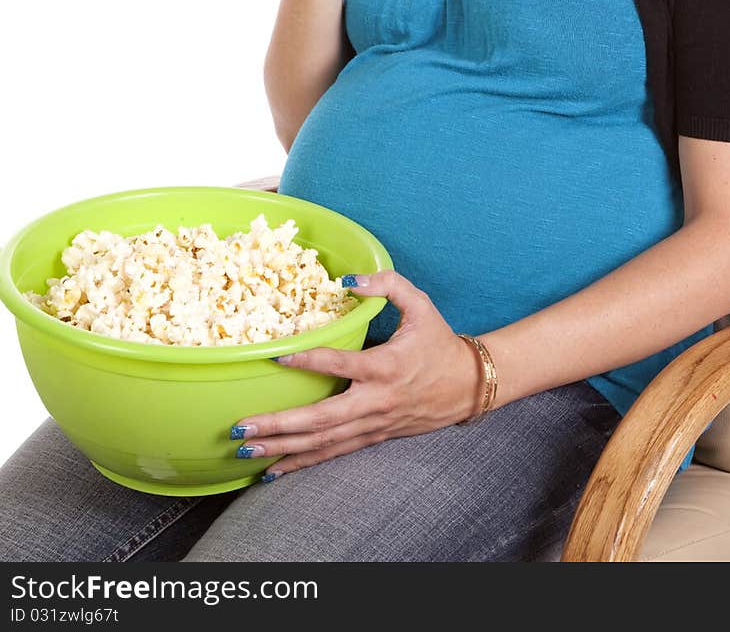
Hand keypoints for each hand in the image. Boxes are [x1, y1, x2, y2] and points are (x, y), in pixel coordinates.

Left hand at [230, 270, 483, 479]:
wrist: (467, 386)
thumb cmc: (439, 341)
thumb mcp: (421, 305)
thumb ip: (387, 284)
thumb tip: (349, 279)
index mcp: (386, 366)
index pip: (341, 364)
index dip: (309, 361)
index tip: (276, 355)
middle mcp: (376, 401)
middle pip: (322, 419)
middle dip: (280, 425)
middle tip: (242, 427)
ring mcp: (373, 424)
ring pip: (323, 443)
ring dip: (283, 449)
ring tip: (245, 450)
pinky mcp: (372, 437)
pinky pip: (332, 453)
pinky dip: (302, 463)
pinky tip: (272, 470)